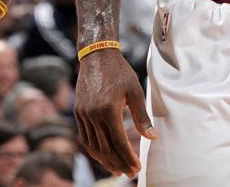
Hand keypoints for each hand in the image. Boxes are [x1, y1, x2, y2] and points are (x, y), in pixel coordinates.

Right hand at [74, 49, 156, 177]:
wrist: (96, 55)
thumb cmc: (119, 72)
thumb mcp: (135, 91)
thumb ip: (142, 116)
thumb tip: (152, 137)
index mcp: (109, 109)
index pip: (119, 142)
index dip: (128, 158)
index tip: (137, 168)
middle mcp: (93, 114)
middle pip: (106, 148)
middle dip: (119, 163)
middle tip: (130, 173)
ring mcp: (83, 114)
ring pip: (93, 145)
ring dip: (105, 160)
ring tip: (117, 169)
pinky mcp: (78, 112)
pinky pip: (84, 137)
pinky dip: (94, 150)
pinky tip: (103, 155)